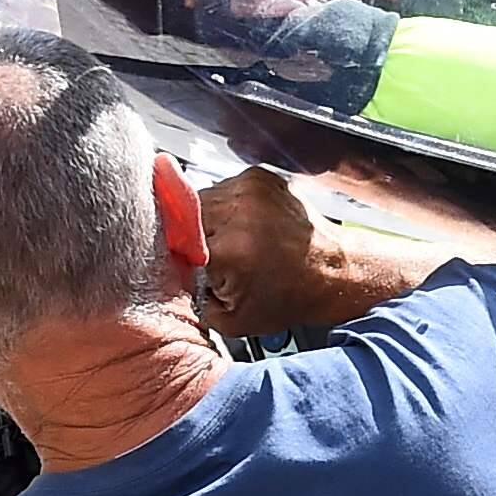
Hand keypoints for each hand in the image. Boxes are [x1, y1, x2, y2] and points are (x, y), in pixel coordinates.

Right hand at [189, 167, 435, 338]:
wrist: (330, 270)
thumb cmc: (287, 297)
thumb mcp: (230, 319)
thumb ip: (190, 297)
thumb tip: (165, 271)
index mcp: (229, 249)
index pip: (171, 239)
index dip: (170, 252)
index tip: (177, 262)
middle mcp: (239, 211)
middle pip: (183, 214)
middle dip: (188, 235)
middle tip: (210, 256)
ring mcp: (250, 188)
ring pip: (200, 198)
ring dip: (205, 219)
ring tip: (232, 241)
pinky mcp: (258, 176)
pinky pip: (221, 187)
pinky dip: (225, 206)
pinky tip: (244, 226)